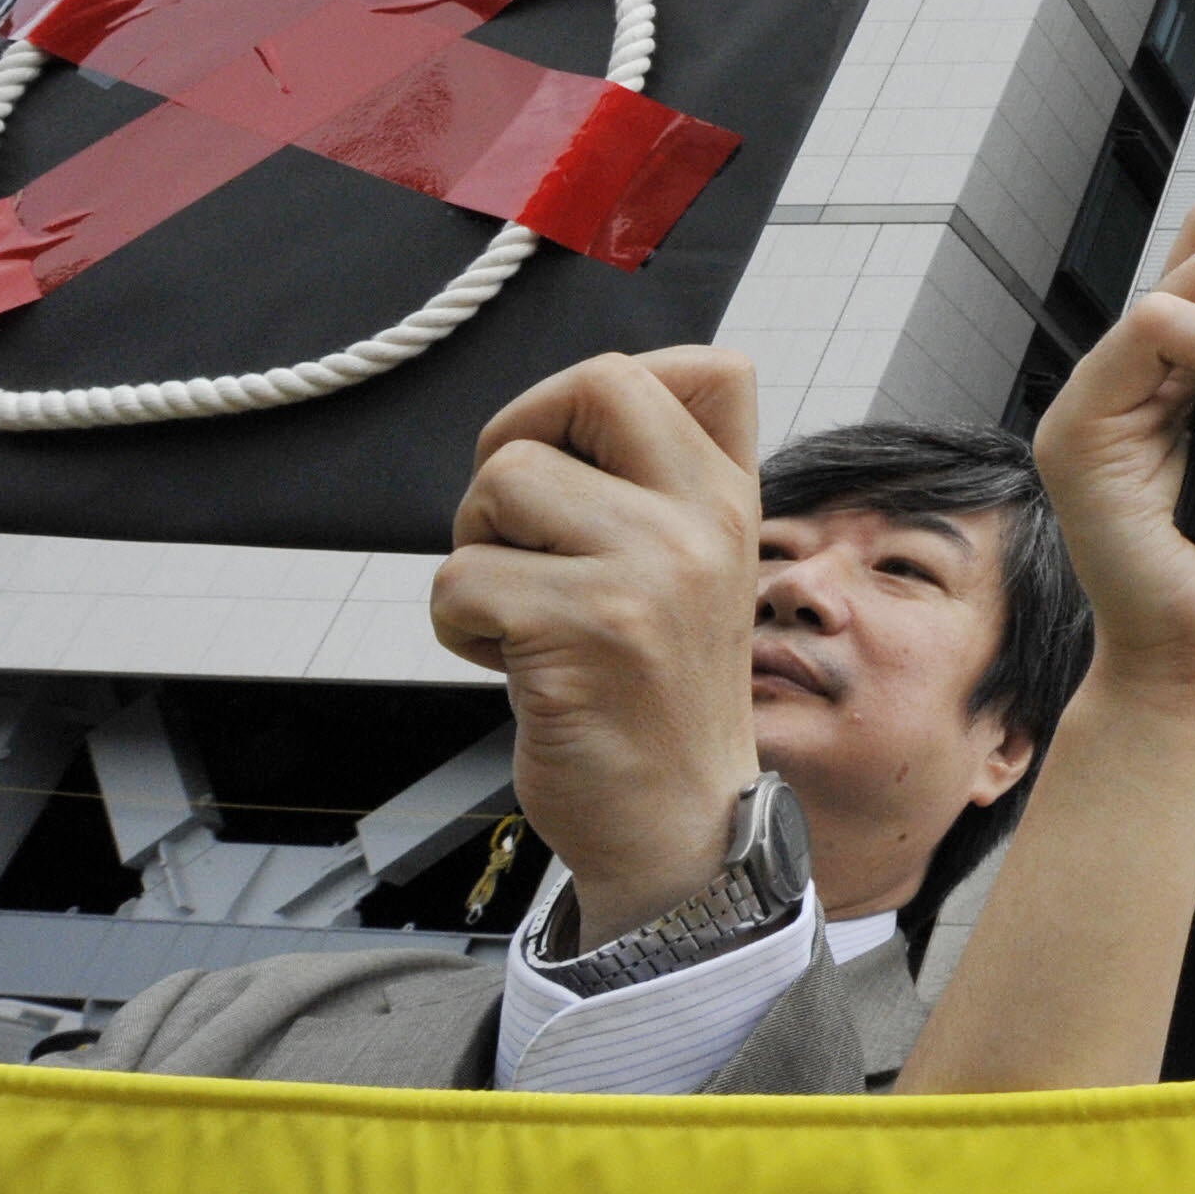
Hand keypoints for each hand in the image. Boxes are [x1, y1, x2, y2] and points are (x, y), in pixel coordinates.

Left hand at [430, 348, 762, 943]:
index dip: (617, 389)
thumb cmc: (660, 696)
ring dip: (478, 549)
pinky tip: (514, 665)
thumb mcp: (701, 571)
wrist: (681, 826)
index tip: (583, 454)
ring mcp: (649, 572)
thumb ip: (667, 484)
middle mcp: (704, 523)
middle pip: (594, 385)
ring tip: (522, 612)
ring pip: (502, 481)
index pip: (711, 368)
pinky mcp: (582, 630)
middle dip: (520, 438)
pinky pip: (459, 578)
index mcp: (735, 501)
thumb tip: (576, 402)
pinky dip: (460, 626)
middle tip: (517, 519)